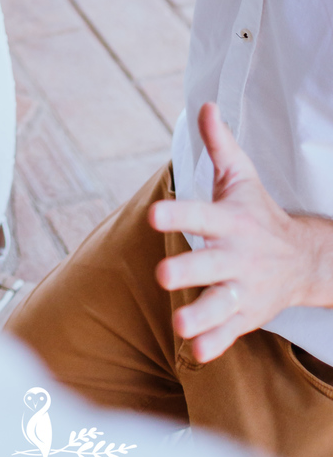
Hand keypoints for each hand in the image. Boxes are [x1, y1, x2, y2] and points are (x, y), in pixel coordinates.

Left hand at [150, 102, 332, 362]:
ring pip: (220, 306)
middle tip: (163, 274)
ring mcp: (242, 289)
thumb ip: (219, 145)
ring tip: (179, 325)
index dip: (177, 213)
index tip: (152, 213)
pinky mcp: (245, 316)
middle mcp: (236, 256)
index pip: (201, 215)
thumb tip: (204, 105)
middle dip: (188, 270)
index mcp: (229, 221)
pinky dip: (214, 344)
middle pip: (210, 265)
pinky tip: (195, 351)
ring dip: (201, 316)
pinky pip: (229, 334)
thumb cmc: (257, 213)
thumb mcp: (241, 177)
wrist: (303, 260)